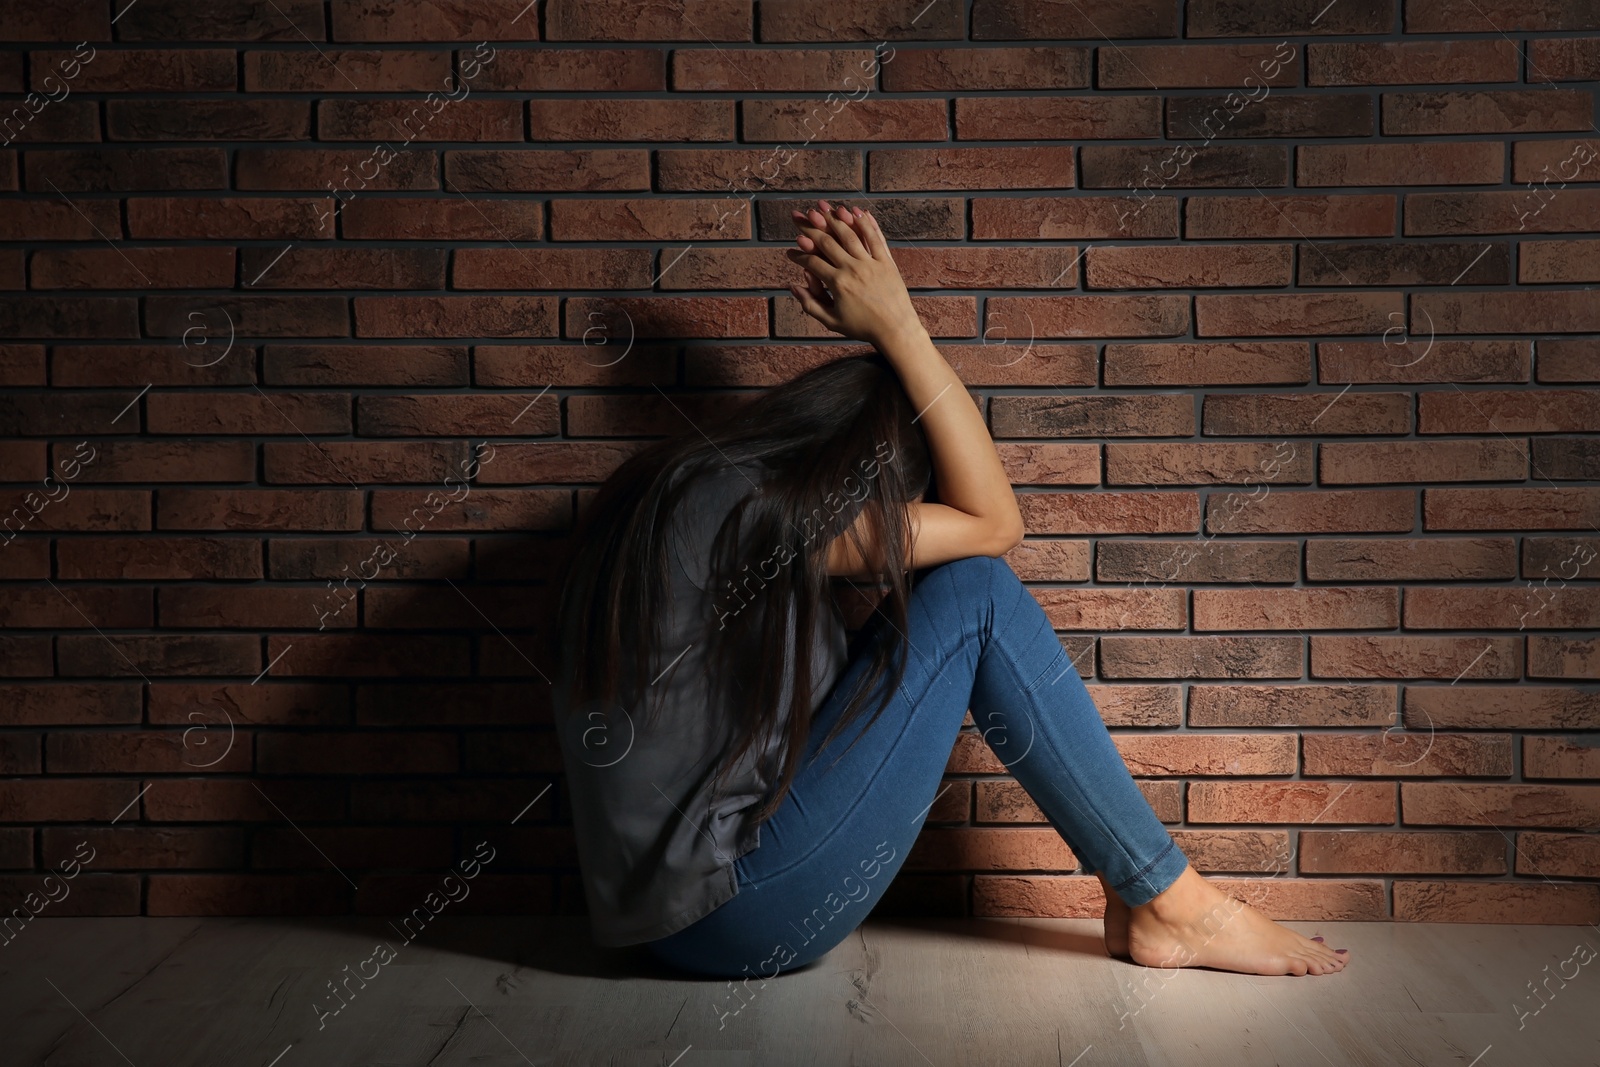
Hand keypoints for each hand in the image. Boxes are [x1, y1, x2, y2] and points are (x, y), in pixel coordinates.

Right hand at [786, 200, 922, 348]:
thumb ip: (810, 305)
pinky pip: (874, 238)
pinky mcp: (886, 261)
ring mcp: (870, 263)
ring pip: (849, 235)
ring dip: (834, 220)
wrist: (896, 330)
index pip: (811, 263)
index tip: (790, 252)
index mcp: (837, 284)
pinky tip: (856, 211)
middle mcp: (852, 269)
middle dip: (811, 229)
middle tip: (801, 220)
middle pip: (827, 242)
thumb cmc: (863, 328)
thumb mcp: (832, 322)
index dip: (798, 256)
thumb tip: (792, 287)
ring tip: (823, 209)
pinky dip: (866, 223)